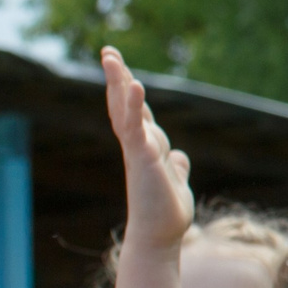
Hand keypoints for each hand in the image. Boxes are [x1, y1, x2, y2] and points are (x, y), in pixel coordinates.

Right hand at [104, 46, 192, 249]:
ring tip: (114, 61)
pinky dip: (134, 107)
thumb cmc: (164, 211)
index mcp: (143, 146)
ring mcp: (138, 151)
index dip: (124, 87)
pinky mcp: (144, 159)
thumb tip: (179, 158)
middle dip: (116, 78)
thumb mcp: (174, 180)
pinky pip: (137, 128)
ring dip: (119, 85)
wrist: (159, 235)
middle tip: (107, 52)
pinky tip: (134, 87)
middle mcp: (137, 145)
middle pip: (123, 104)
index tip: (115, 64)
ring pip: (127, 112)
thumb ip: (175, 165)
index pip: (133, 111)